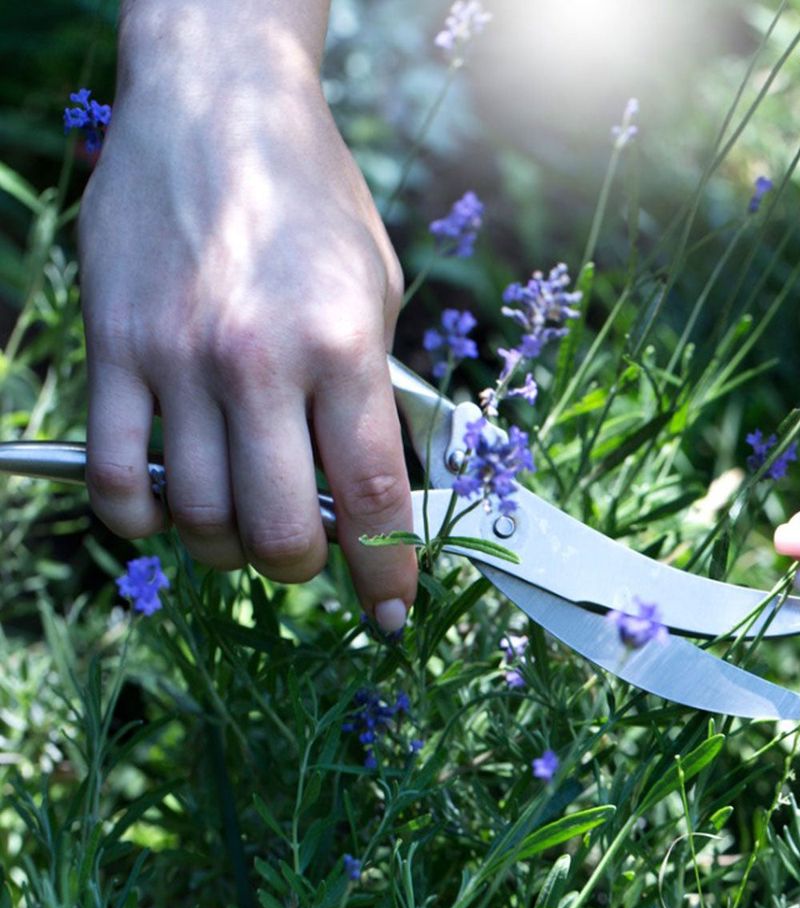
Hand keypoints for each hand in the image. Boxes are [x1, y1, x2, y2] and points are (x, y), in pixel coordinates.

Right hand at [79, 2, 415, 629]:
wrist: (217, 109)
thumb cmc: (314, 201)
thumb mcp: (378, 290)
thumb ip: (376, 391)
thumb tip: (374, 487)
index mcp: (344, 347)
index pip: (373, 499)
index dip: (387, 572)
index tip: (393, 611)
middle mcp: (260, 363)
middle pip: (282, 529)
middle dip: (304, 567)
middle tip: (308, 553)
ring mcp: (176, 360)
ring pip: (196, 517)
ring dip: (227, 546)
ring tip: (244, 522)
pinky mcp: (112, 350)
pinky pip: (115, 476)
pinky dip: (140, 519)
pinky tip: (166, 508)